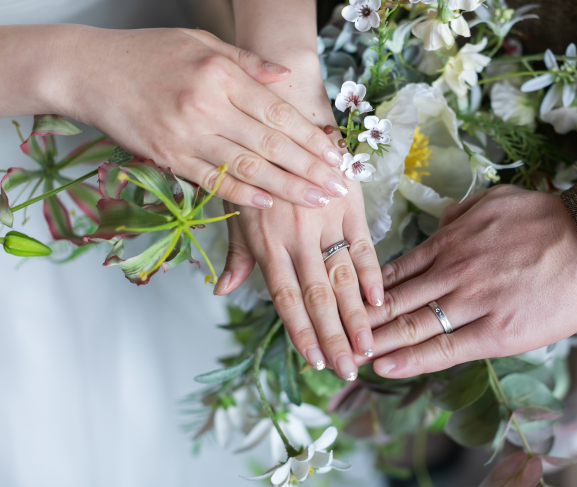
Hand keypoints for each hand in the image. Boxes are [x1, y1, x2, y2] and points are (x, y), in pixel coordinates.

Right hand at [47, 25, 346, 206]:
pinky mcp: (167, 157)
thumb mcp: (200, 42)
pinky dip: (242, 194)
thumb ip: (247, 62)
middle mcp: (207, 106)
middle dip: (309, 169)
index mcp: (221, 75)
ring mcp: (186, 135)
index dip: (310, 137)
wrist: (88, 71)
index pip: (277, 112)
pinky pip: (212, 180)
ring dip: (286, 188)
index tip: (335, 155)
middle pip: (270, 144)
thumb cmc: (148, 53)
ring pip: (247, 167)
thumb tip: (285, 77)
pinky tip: (268, 204)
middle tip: (338, 187)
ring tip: (317, 201)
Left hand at [214, 53, 382, 380]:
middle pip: (317, 296)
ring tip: (369, 347)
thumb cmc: (258, 168)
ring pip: (342, 277)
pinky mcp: (350, 204)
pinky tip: (382, 302)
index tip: (314, 360)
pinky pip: (363, 245)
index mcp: (266, 242)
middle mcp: (296, 236)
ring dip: (357, 316)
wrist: (287, 117)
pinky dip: (373, 274)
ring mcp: (325, 221)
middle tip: (348, 369)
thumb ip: (239, 256)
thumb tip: (224, 291)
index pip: (285, 298)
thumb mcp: (238, 210)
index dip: (299, 331)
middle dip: (334, 336)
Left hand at [364, 185, 576, 377]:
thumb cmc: (549, 218)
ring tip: (347, 356)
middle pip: (392, 301)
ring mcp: (470, 302)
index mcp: (450, 241)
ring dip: (374, 342)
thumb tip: (443, 219)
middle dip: (359, 321)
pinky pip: (444, 347)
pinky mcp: (495, 331)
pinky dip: (411, 358)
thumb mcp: (497, 200)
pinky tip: (384, 367)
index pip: (395, 271)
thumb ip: (463, 212)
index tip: (345, 302)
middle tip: (330, 336)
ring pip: (410, 325)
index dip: (366, 291)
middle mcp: (451, 271)